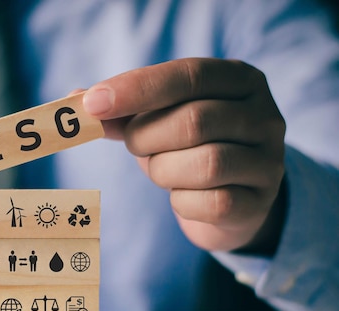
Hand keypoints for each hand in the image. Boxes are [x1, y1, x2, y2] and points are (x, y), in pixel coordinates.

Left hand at [82, 58, 285, 252]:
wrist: (229, 198)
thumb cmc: (187, 148)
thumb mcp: (158, 119)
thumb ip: (122, 108)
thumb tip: (74, 98)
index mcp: (240, 80)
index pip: (188, 75)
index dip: (137, 88)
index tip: (92, 104)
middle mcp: (264, 115)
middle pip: (194, 122)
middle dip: (146, 138)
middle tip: (135, 145)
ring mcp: (269, 161)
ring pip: (204, 164)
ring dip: (163, 171)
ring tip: (163, 170)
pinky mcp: (260, 202)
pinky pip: (211, 202)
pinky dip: (182, 203)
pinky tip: (184, 196)